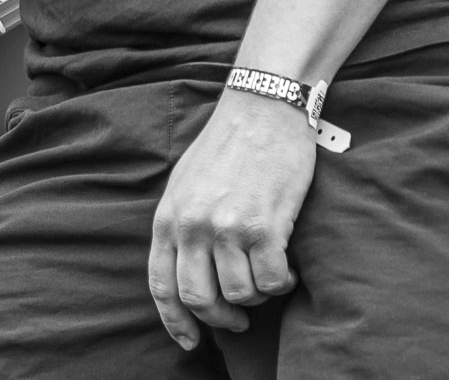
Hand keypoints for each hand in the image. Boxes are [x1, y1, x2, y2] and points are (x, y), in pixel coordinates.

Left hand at [148, 88, 317, 346]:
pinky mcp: (265, 226)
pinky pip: (272, 280)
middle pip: (198, 298)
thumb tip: (187, 270)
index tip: (190, 342)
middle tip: (237, 319)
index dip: (175, 322)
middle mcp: (193, 226)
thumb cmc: (227, 145)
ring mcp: (228, 227)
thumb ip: (181, 225)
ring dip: (256, 297)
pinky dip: (281, 284)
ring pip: (240, 295)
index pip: (162, 286)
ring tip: (266, 277)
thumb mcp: (185, 183)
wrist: (262, 108)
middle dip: (220, 318)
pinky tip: (286, 268)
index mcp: (168, 217)